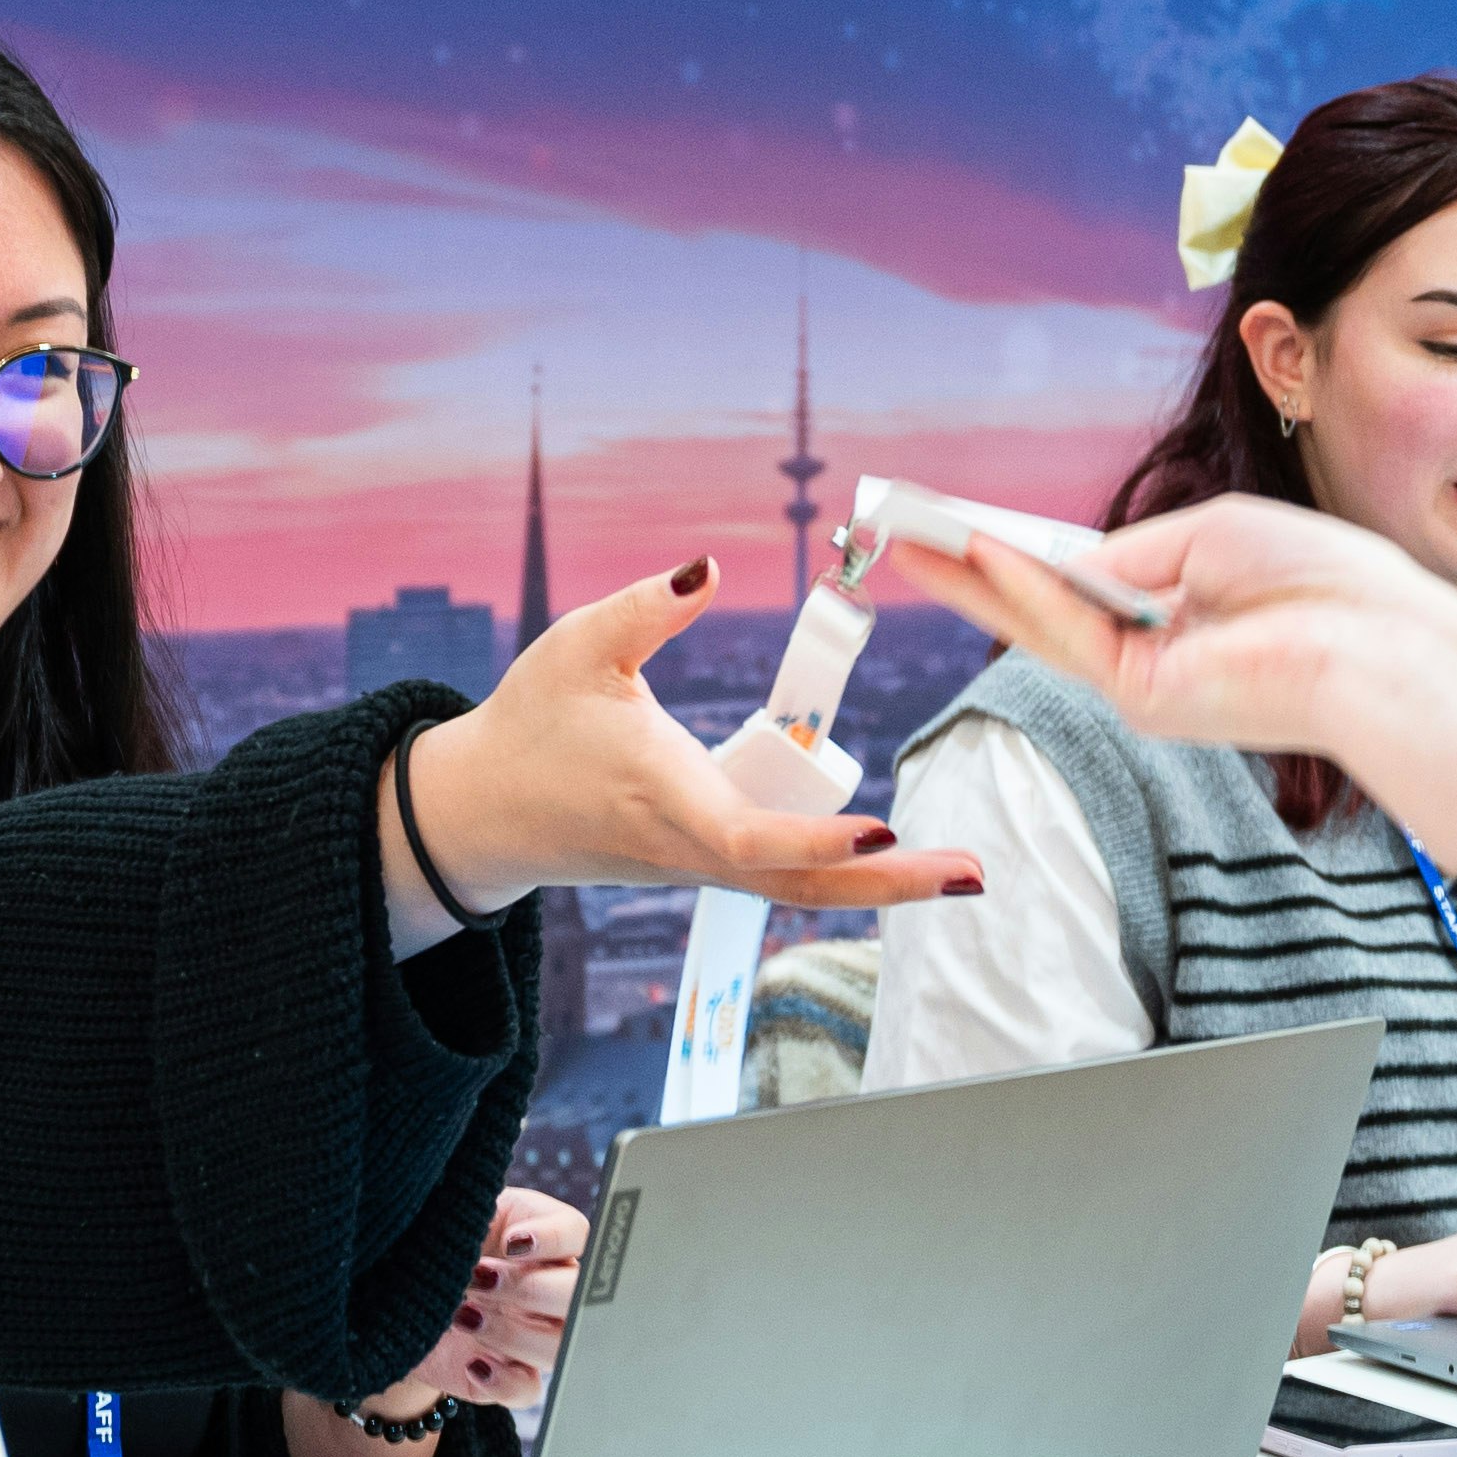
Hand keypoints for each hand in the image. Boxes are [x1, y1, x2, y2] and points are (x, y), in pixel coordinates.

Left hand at [356, 1184, 584, 1420]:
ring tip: (462, 1317)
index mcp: (536, 1238)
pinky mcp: (508, 1373)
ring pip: (559, 1344)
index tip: (513, 1241)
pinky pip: (530, 1389)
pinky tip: (474, 1363)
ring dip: (513, 1333)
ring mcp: (530, 1332)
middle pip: (577, 1294)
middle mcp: (544, 1286)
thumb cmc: (424, 1243)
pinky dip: (506, 1380)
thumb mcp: (445, 1215)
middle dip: (528, 1289)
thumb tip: (489, 1222)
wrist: (386, 1296)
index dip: (553, 1239)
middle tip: (476, 1279)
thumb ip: (468, 1208)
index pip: (575, 1233)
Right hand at [387, 560, 985, 912]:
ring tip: (960, 868)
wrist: (484, 812)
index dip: (815, 840)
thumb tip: (707, 566)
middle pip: (804, 885)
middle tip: (971, 870)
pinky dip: (844, 871)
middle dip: (890, 883)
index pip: (750, 836)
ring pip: (801, 889)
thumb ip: (644, 606)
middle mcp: (691, 845)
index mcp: (663, 796)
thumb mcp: (577, 647)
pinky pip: (784, 878)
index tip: (882, 827)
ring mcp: (700, 864)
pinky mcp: (704, 863)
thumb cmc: (530, 726)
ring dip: (882, 883)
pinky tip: (899, 859)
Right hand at [886, 495, 1456, 863]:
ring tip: (912, 542)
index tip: (964, 526)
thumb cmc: (1318, 579)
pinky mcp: (1145, 697)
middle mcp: (1152, 656)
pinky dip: (1022, 591)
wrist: (1377, 641)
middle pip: (1041, 609)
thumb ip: (1129, 554)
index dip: (1021, 556)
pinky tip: (981, 553)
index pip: (1082, 584)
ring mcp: (1143, 683)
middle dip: (972, 572)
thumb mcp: (1212, 536)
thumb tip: (1061, 564)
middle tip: (907, 538)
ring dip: (972, 581)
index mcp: (1178, 613)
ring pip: (1039, 625)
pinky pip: (1069, 634)